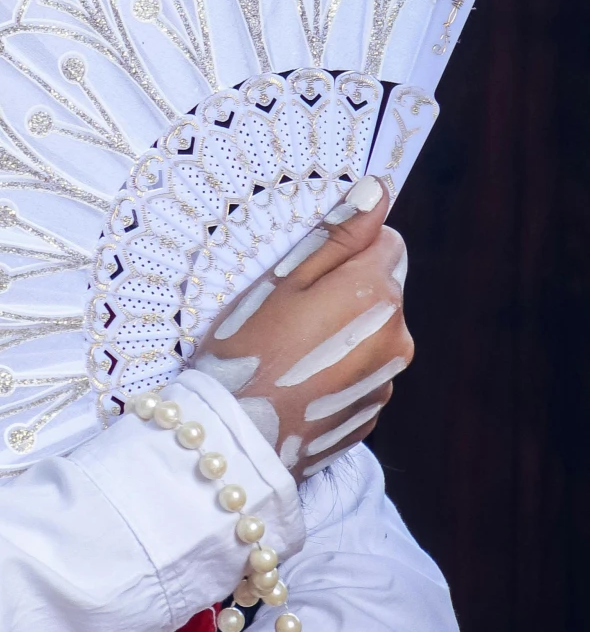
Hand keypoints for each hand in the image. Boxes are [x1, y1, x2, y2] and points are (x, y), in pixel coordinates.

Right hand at [197, 178, 412, 475]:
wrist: (235, 441)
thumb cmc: (246, 350)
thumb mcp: (281, 279)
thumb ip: (338, 234)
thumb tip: (379, 190)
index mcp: (376, 293)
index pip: (387, 242)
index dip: (346, 250)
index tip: (304, 272)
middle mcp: (396, 335)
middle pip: (381, 291)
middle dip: (344, 293)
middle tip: (287, 315)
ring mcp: (386, 379)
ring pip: (370, 334)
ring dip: (341, 334)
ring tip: (288, 354)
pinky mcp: (371, 413)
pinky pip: (361, 374)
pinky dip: (336, 372)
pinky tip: (296, 383)